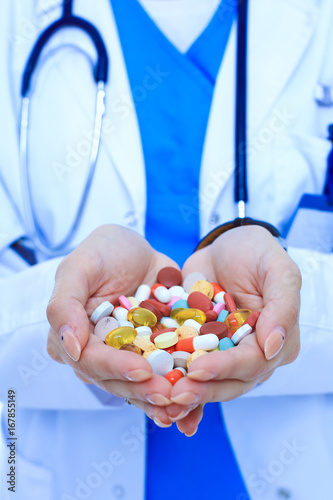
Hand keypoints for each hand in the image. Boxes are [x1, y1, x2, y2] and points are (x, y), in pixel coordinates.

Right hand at [47, 225, 183, 424]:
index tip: (140, 371)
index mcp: (75, 336)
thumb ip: (65, 304)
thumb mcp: (79, 266)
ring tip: (184, 406)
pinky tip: (195, 403)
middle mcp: (100, 352)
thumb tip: (69, 347)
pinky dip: (180, 386)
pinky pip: (166, 373)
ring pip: (142, 384)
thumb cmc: (103, 250)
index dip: (114, 367)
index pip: (90, 360)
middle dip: (142, 390)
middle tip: (168, 396)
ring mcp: (129, 354)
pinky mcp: (154, 352)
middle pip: (118, 379)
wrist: (139, 248)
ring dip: (162, 398)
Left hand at [169, 226, 300, 435]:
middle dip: (204, 389)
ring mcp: (226, 352)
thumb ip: (282, 307)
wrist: (224, 245)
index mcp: (277, 339)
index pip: (254, 362)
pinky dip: (178, 385)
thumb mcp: (277, 270)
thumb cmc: (256, 252)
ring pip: (210, 381)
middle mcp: (254, 353)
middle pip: (231, 381)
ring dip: (189, 395)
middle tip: (175, 395)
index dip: (227, 368)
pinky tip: (162, 403)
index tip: (199, 369)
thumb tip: (273, 347)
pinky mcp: (201, 347)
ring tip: (165, 401)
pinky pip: (190, 370)